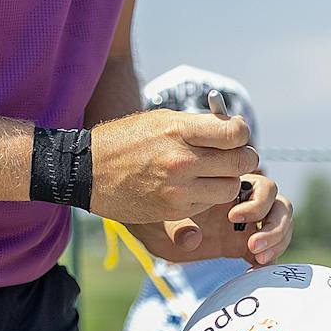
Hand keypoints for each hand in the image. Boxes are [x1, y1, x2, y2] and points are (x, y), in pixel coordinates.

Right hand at [91, 109, 258, 236]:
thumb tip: (236, 129)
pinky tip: (190, 186)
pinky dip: (207, 196)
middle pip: (241, 163)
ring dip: (227, 180)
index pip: (236, 134)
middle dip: (243, 158)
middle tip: (234, 156)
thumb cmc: (126, 140)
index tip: (234, 135)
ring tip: (212, 172)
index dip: (242, 134)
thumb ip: (200, 125)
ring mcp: (178, 189)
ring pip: (230, 188)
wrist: (88, 170)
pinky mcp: (173, 210)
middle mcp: (181, 161)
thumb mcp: (161, 120)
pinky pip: (209, 203)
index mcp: (179, 130)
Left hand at [127, 180, 292, 266]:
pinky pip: (270, 248)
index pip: (263, 187)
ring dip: (276, 241)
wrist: (154, 229)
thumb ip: (178, 227)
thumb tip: (191, 240)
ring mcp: (248, 224)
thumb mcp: (165, 218)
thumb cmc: (160, 214)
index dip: (257, 202)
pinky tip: (255, 269)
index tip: (233, 218)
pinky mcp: (245, 245)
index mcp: (230, 185)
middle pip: (280, 206)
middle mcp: (244, 202)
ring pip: (281, 226)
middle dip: (273, 226)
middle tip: (251, 245)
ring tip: (257, 257)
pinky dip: (270, 258)